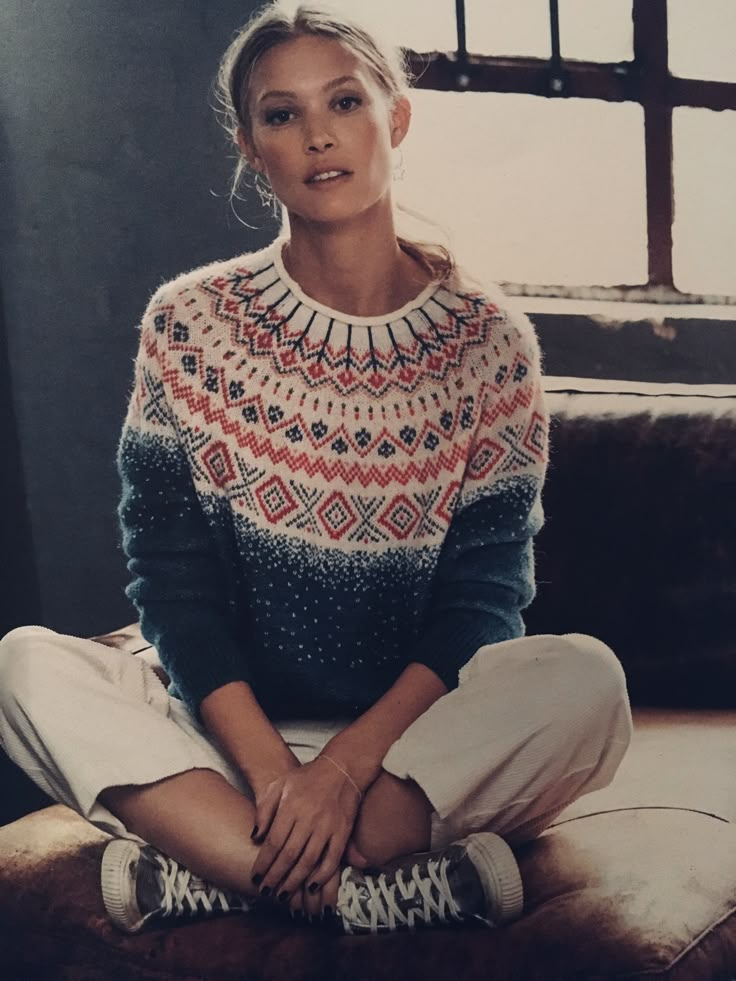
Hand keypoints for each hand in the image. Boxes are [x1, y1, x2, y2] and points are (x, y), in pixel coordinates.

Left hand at [250, 756, 361, 905]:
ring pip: (308, 861)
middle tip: (265, 892)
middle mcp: (309, 818)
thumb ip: (264, 810)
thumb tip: (255, 837)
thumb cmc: (306, 778)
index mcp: (291, 806)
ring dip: (295, 881)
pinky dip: (322, 875)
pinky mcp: (343, 831)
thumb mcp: (279, 785)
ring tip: (283, 895)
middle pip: (289, 855)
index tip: (255, 877)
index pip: (273, 842)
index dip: (263, 863)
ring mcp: (328, 826)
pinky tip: (311, 886)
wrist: (341, 768)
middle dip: (275, 877)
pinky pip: (332, 859)